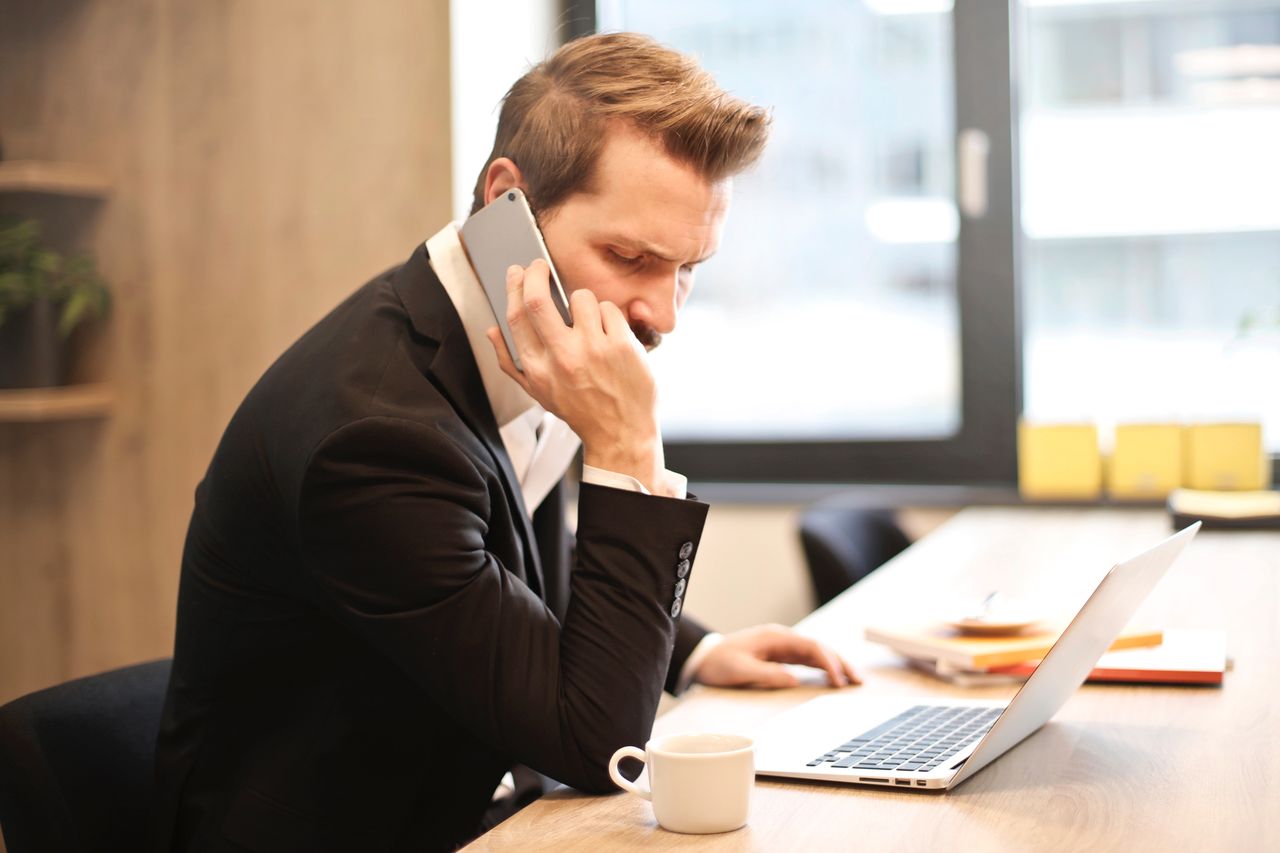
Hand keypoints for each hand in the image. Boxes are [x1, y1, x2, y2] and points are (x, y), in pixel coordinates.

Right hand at [488, 260, 664, 492]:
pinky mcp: (621, 345)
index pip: (516, 317)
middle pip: (538, 300)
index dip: (514, 287)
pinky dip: (609, 316)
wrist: (620, 433)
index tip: (518, 272)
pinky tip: (610, 334)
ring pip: (581, 298)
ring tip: (589, 321)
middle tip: (540, 265)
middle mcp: (561, 358)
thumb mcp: (538, 392)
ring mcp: (593, 350)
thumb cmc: (579, 411)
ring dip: (584, 301)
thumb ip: (510, 362)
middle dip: (536, 273)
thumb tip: (491, 330)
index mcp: (537, 369)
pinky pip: (609, 309)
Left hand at [693, 624, 860, 688]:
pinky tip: (834, 678)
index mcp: (775, 637)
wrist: (703, 658)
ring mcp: (782, 647)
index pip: (811, 646)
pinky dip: (823, 668)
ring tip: (854, 681)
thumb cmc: (719, 663)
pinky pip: (807, 660)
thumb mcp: (740, 670)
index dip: (828, 662)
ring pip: (816, 654)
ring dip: (835, 665)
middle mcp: (782, 639)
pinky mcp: (780, 656)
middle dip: (841, 662)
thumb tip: (794, 680)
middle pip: (819, 648)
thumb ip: (767, 674)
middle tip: (859, 680)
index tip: (838, 680)